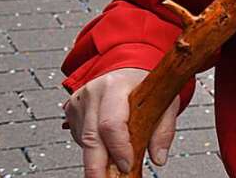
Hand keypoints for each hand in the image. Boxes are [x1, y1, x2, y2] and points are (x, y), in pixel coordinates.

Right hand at [64, 68, 179, 175]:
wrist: (126, 68)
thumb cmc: (145, 83)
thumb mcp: (164, 100)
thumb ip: (164, 129)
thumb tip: (159, 158)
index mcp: (116, 85)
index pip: (112, 123)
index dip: (119, 148)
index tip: (128, 166)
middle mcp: (93, 92)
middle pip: (91, 137)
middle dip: (97, 167)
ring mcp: (79, 101)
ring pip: (84, 141)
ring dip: (98, 159)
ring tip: (113, 170)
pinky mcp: (72, 110)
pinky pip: (81, 137)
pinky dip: (94, 148)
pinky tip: (106, 149)